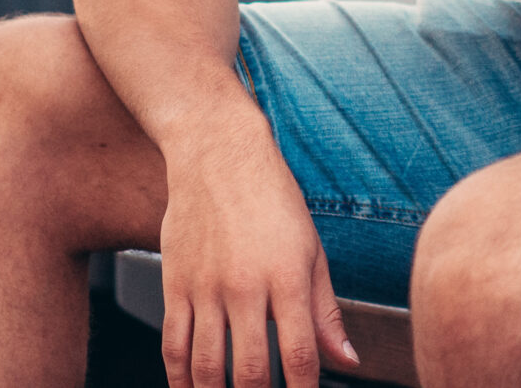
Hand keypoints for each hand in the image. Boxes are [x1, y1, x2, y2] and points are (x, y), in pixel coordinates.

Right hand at [155, 119, 357, 387]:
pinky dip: (179, 378)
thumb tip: (347, 360)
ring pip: (206, 367)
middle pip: (250, 371)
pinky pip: (173, 346)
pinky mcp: (174, 285)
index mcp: (288, 278)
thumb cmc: (273, 200)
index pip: (299, 356)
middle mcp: (245, 287)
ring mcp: (206, 288)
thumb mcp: (312, 251)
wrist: (219, 155)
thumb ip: (326, 311)